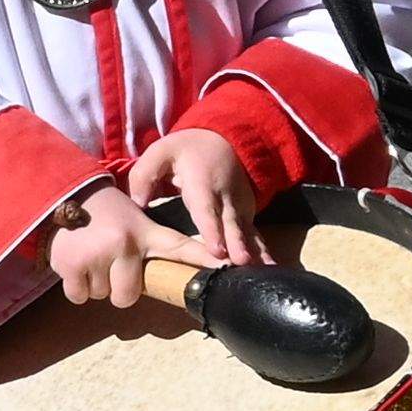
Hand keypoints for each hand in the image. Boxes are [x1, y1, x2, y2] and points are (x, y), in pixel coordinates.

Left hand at [125, 124, 263, 265]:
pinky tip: (272, 269)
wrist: (224, 140)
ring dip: (256, 251)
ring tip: (264, 270)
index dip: (212, 229)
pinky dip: (264, 250)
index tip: (216, 249)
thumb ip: (145, 175)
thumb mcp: (161, 152)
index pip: (206, 209)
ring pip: (247, 231)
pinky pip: (255, 234)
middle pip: (231, 223)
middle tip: (240, 262)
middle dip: (237, 243)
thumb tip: (139, 204)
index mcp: (202, 183)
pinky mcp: (247, 214)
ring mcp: (239, 206)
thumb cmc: (187, 150)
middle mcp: (225, 196)